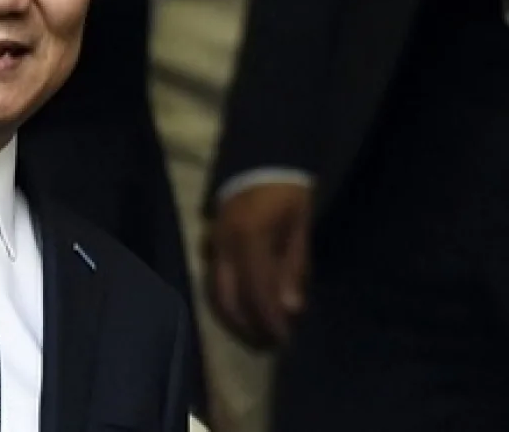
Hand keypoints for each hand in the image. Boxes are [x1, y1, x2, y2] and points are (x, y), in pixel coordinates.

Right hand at [204, 182, 311, 348]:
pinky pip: (211, 282)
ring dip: (232, 320)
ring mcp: (212, 245)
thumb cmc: (287, 195)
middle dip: (247, 327)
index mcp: (250, 239)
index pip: (257, 292)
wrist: (259, 163)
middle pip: (229, 299)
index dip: (270, 321)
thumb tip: (291, 309)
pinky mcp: (208, 245)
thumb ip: (294, 268)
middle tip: (268, 345)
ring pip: (214, 294)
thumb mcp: (300, 229)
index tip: (285, 340)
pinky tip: (237, 313)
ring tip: (253, 335)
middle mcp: (225, 246)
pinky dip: (223, 303)